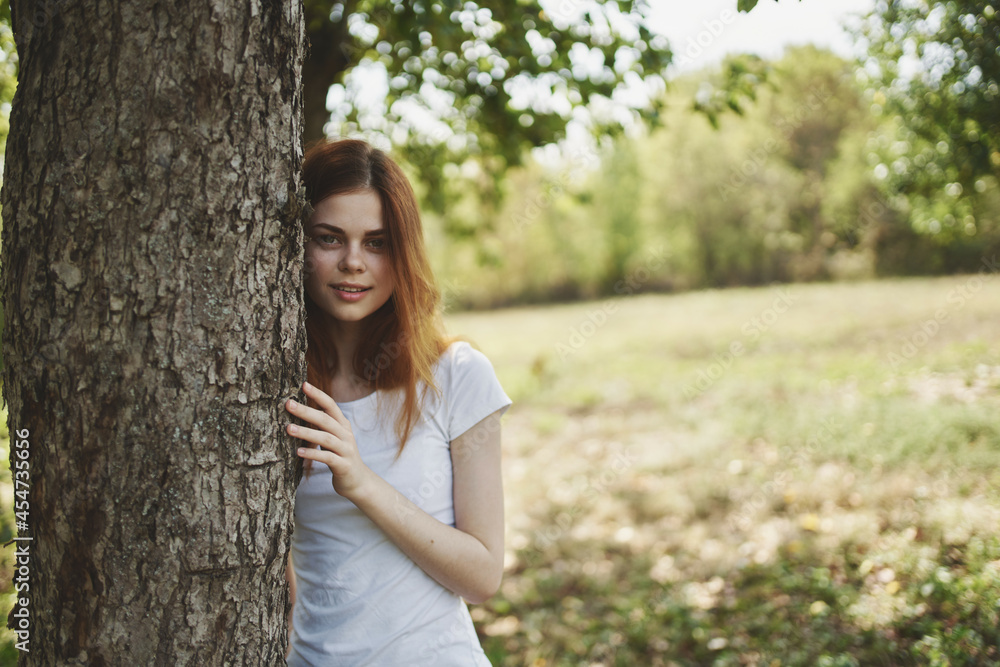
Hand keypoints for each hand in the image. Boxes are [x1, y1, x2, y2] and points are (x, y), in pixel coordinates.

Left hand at [286, 381, 372, 499]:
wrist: (358, 481)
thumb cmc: (340, 456)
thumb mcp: (334, 437)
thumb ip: (323, 425)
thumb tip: (300, 410)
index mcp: (342, 425)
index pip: (331, 405)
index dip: (318, 394)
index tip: (304, 384)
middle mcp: (346, 435)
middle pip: (326, 419)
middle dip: (306, 411)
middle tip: (288, 404)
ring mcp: (346, 450)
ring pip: (326, 438)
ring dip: (306, 432)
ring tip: (288, 428)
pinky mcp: (343, 465)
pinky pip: (327, 458)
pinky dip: (312, 454)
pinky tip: (298, 452)